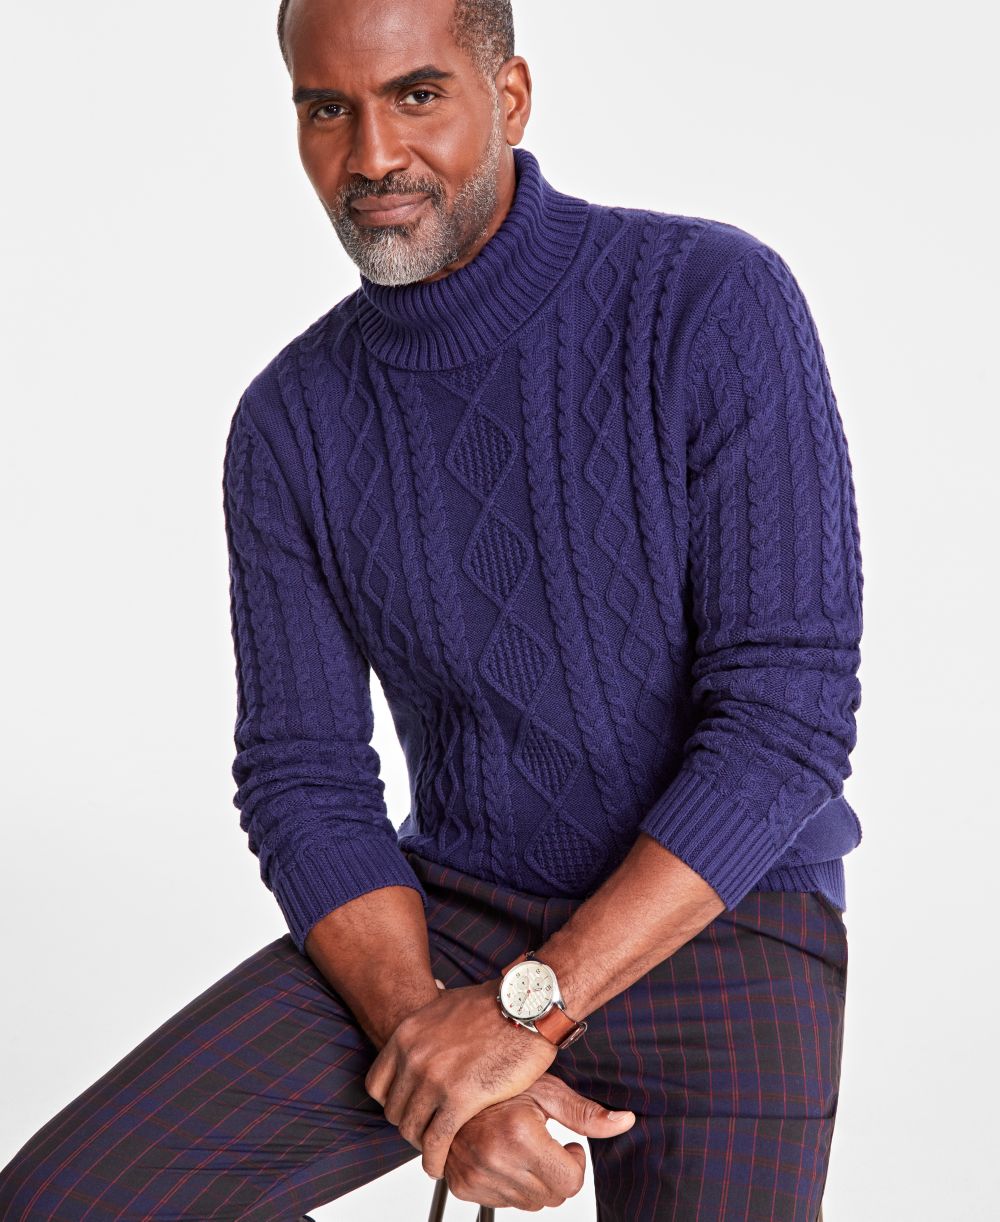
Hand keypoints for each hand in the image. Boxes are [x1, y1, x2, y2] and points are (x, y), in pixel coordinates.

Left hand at [364, 975, 558, 1177]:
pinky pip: (436, 1141)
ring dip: (422, 1145)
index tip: (408, 1110)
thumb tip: (424, 1016)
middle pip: (394, 1111)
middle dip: (410, 1125)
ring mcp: (435, 1078)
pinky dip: (435, 1160)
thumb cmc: (493, 1005)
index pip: (377, 1086)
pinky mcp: (461, 1098)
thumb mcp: (444, 1005)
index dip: (392, 1103)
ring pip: (412, 1130)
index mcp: (406, 1036)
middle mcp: (414, 1057)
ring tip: (436, 1151)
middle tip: (427, 1132)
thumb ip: (428, 1023)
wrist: (524, 1007)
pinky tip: (441, 1166)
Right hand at [443, 1071, 635, 1210]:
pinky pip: (504, 1202)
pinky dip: (509, 1184)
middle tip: (543, 1144)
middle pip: (552, 1197)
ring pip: (530, 1203)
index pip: (570, 1183)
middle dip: (556, 1173)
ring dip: (533, 1180)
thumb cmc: (501, 1082)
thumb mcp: (547, 1090)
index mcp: (519, 1134)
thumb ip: (586, 1114)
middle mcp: (495, 1158)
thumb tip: (626, 1122)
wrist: (452, 1083)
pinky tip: (502, 1155)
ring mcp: (476, 1175)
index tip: (566, 1145)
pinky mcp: (463, 1186)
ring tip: (520, 1146)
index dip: (574, 1163)